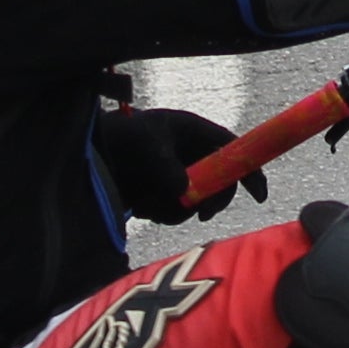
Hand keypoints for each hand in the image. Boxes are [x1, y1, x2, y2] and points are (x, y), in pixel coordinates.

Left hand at [97, 105, 242, 224]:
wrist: (91, 152)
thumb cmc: (120, 136)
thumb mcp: (146, 144)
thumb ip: (166, 166)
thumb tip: (184, 193)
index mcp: (196, 133)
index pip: (234, 150)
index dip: (250, 171)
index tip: (258, 196)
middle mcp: (193, 156)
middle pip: (221, 184)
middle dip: (211, 200)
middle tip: (201, 214)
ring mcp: (180, 177)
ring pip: (196, 203)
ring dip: (175, 209)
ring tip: (147, 203)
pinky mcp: (164, 195)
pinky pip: (176, 213)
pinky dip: (161, 214)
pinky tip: (140, 205)